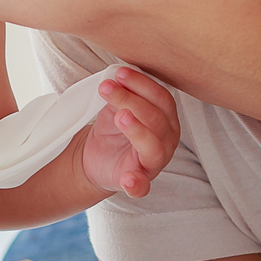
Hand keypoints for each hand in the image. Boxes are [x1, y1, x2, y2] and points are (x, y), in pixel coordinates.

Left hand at [79, 67, 179, 197]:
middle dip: (132, 100)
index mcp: (166, 119)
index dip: (142, 84)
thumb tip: (118, 73)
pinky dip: (136, 184)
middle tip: (108, 88)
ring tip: (120, 116)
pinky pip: (141, 186)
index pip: (162, 99)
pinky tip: (128, 178)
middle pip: (156, 119)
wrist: (94, 157)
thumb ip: (123, 92)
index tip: (119, 73)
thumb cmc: (113, 129)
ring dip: (137, 130)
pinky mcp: (138, 182)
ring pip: (153, 147)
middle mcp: (166, 140)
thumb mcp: (118, 106)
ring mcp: (154, 163)